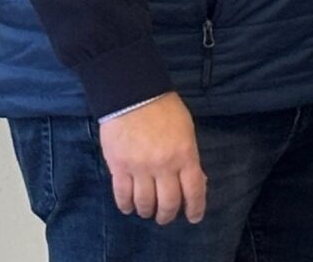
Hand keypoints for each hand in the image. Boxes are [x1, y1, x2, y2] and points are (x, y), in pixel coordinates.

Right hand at [98, 92, 207, 224]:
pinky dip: (126, 205)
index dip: (195, 208)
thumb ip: (189, 157)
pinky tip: (128, 208)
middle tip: (165, 217)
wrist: (133, 95)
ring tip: (147, 212)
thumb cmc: (164, 109)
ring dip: (147, 211)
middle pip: (168, 202)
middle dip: (167, 215)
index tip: (193, 217)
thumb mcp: (187, 131)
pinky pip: (122, 194)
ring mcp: (139, 168)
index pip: (193, 190)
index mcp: (185, 155)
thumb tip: (194, 180)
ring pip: (144, 202)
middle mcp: (163, 166)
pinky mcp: (118, 167)